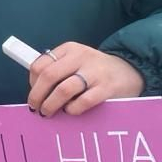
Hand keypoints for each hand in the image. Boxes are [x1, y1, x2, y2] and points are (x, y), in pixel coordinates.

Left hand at [26, 42, 145, 116]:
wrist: (130, 72)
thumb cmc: (94, 71)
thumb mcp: (75, 62)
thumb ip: (57, 70)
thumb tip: (35, 92)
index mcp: (69, 49)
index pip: (40, 64)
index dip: (32, 82)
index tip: (33, 93)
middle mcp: (81, 57)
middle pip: (49, 76)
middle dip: (37, 96)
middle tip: (35, 108)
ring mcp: (95, 72)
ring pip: (63, 90)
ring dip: (50, 105)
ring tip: (48, 112)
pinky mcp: (107, 88)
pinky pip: (82, 102)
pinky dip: (72, 109)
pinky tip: (70, 111)